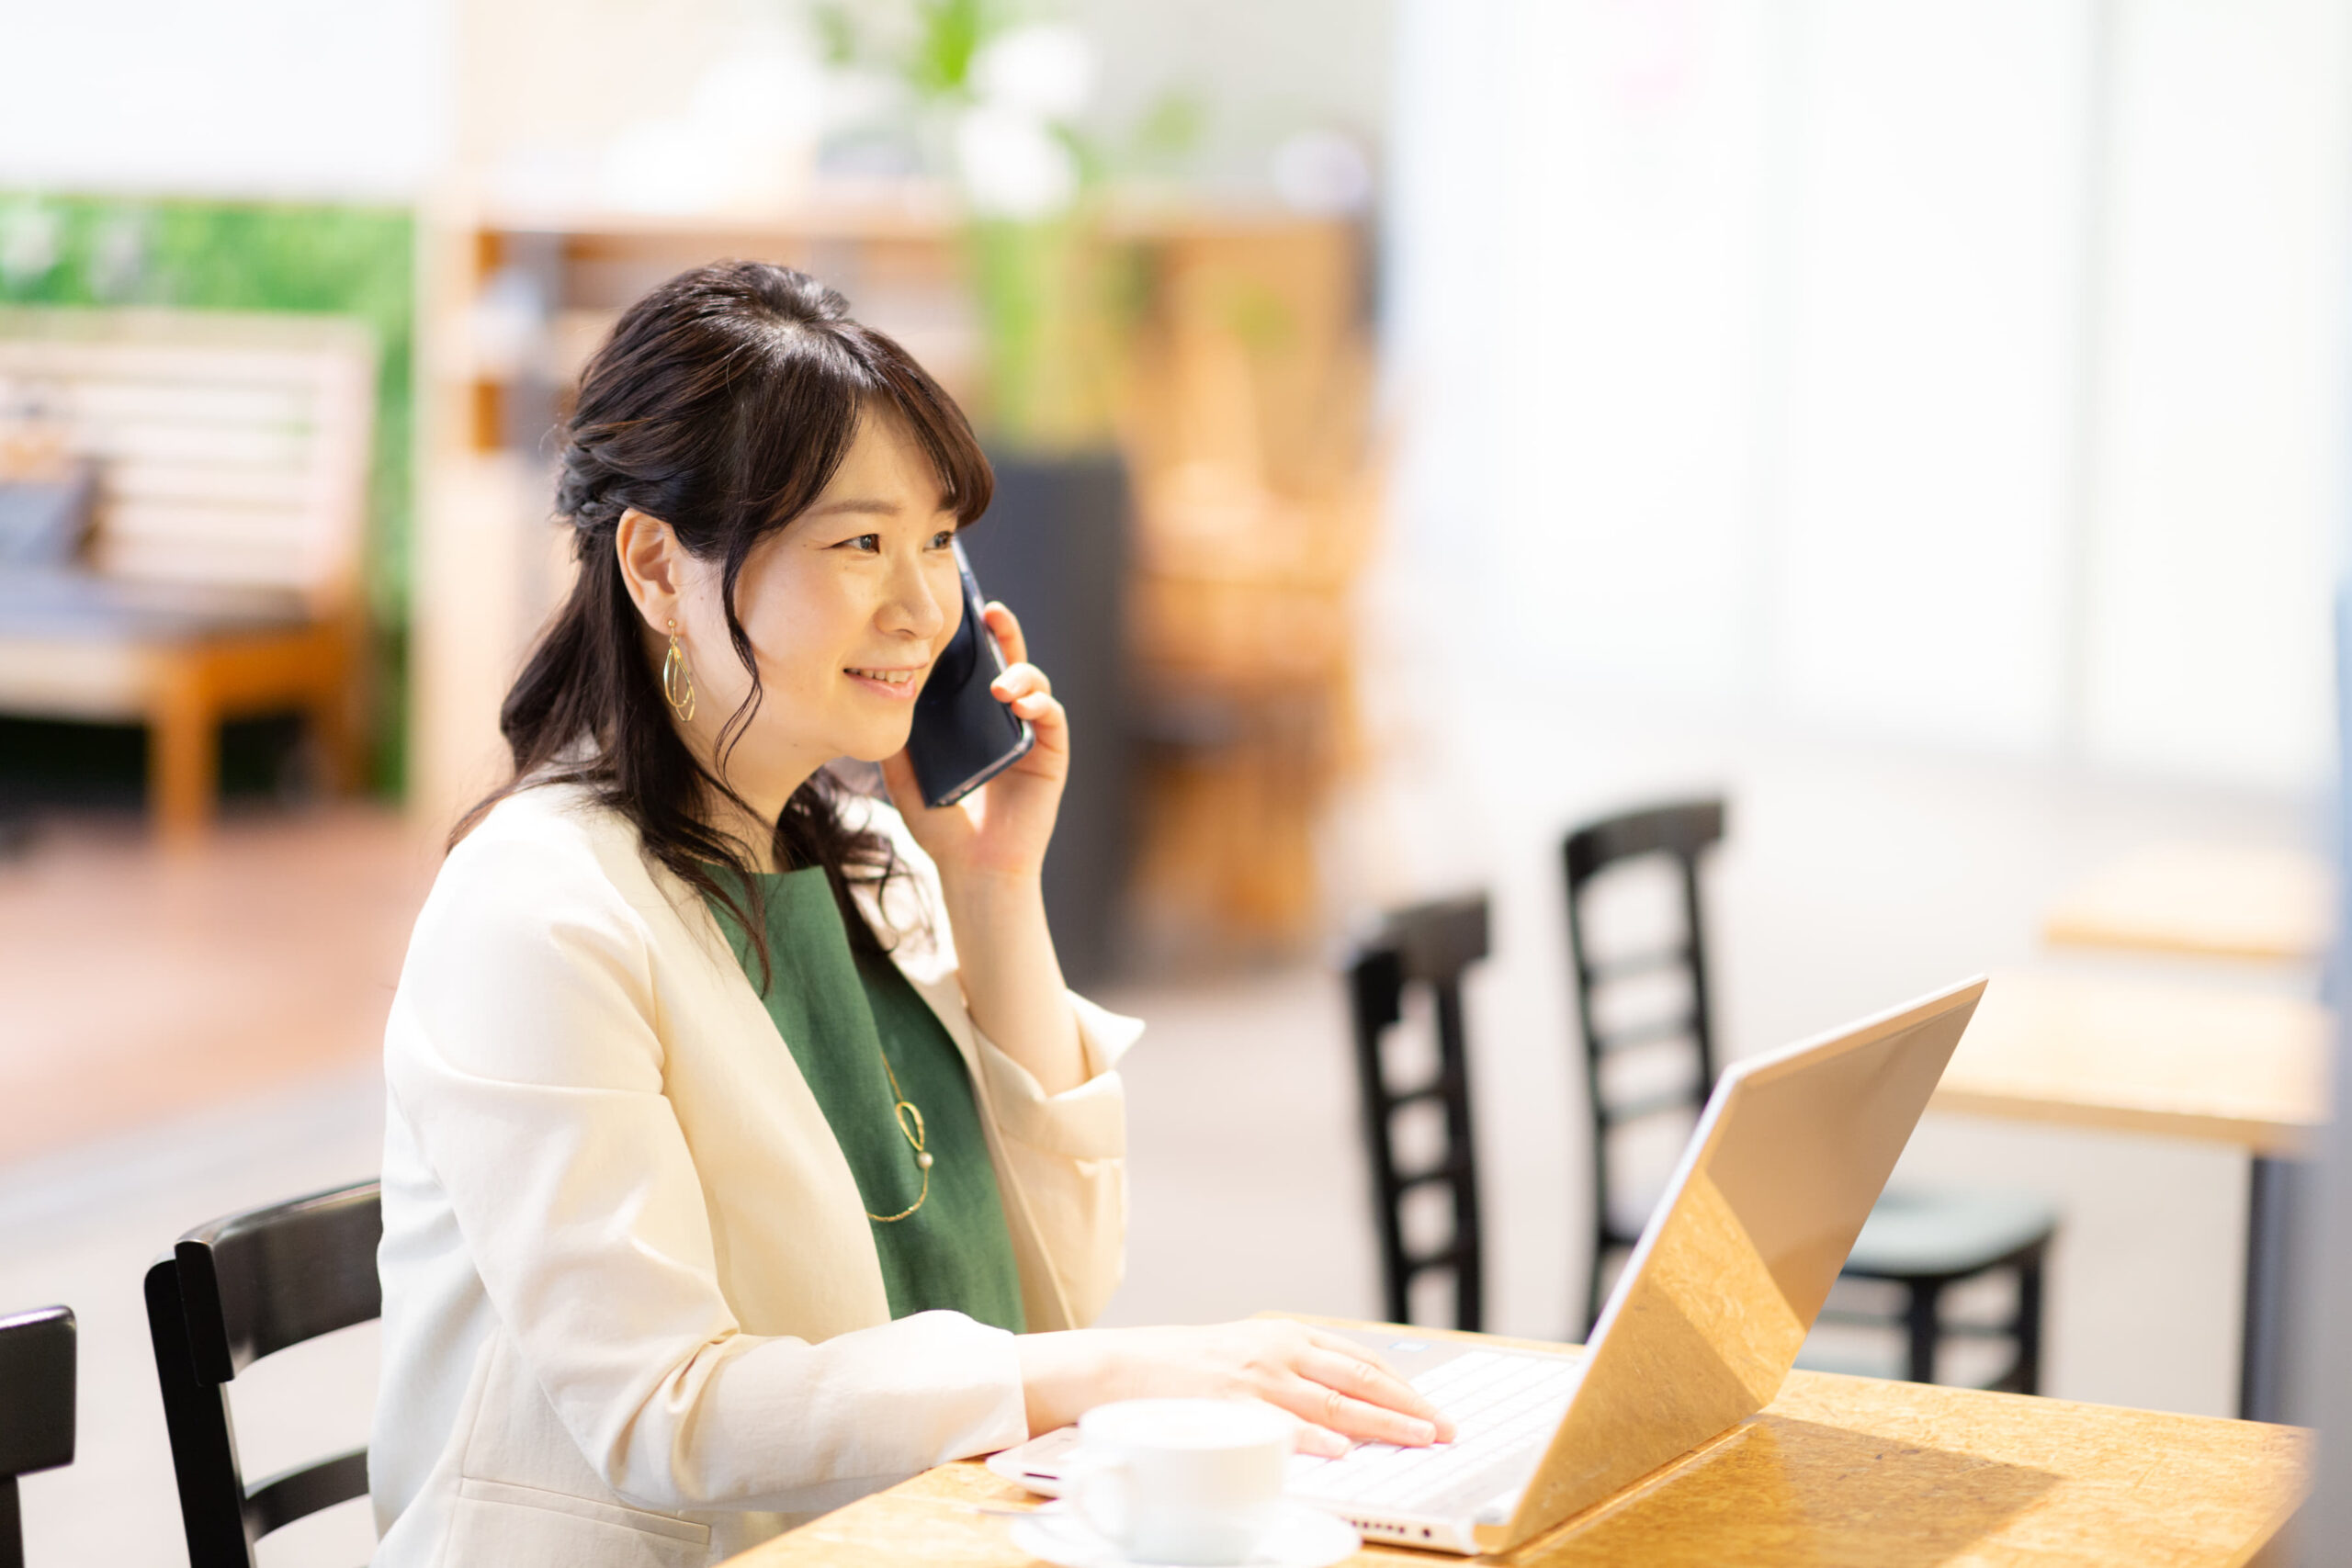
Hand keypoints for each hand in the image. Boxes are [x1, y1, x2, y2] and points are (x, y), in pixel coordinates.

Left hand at [880, 601, 1065, 886]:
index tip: (961, 610)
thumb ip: (896, 738)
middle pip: (1010, 660)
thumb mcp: (905, 774)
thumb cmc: (941, 823)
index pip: (975, 664)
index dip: (972, 636)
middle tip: (992, 613)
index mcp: (972, 716)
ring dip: (1022, 673)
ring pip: (1035, 683)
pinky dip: (1041, 704)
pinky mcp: (1050, 755)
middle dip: (1005, 633)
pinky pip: (1052, 717)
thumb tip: (875, 692)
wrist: (971, 868)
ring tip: (1001, 684)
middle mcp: (1004, 717)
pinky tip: (1022, 706)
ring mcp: (1029, 733)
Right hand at [1016, 1321, 1456, 1456]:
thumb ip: (1293, 1370)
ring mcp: (1253, 1380)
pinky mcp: (1227, 1406)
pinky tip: (1343, 1449)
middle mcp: (1276, 1351)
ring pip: (1333, 1403)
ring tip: (1418, 1439)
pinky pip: (1280, 1425)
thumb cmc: (1185, 1368)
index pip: (1360, 1359)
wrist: (1117, 1366)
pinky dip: (1315, 1437)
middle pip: (1359, 1379)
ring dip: (1381, 1423)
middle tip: (1445, 1430)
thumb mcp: (1245, 1353)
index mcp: (1285, 1336)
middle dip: (1408, 1406)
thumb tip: (1348, 1404)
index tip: (1435, 1410)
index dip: (1403, 1385)